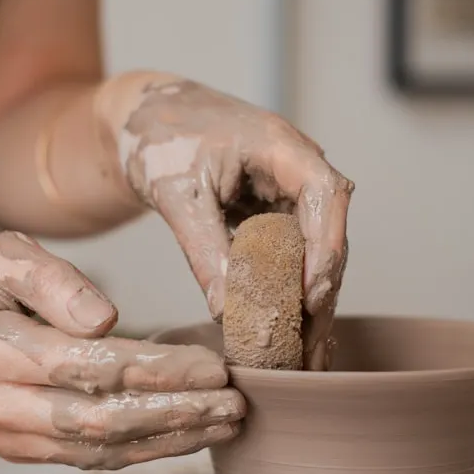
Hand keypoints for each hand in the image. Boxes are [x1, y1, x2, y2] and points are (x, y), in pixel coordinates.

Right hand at [0, 231, 244, 469]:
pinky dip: (140, 451)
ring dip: (168, 441)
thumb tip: (108, 320)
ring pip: (97, 450)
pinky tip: (185, 437)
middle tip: (235, 404)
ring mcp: (2, 437)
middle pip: (100, 421)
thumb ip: (53, 281)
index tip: (213, 364)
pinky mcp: (15, 450)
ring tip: (226, 424)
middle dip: (176, 415)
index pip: (90, 367)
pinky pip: (85, 458)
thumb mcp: (0, 253)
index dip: (158, 371)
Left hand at [112, 77, 353, 369]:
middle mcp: (297, 168)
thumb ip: (202, 249)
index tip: (311, 294)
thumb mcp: (176, 195)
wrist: (144, 117)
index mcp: (280, 146)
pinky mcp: (277, 212)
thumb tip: (224, 310)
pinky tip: (291, 335)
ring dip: (312, 300)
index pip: (327, 194)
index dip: (326, 246)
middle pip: (330, 232)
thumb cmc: (160, 136)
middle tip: (308, 347)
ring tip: (304, 356)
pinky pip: (295, 255)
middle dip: (322, 291)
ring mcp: (291, 191)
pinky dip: (291, 292)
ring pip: (317, 250)